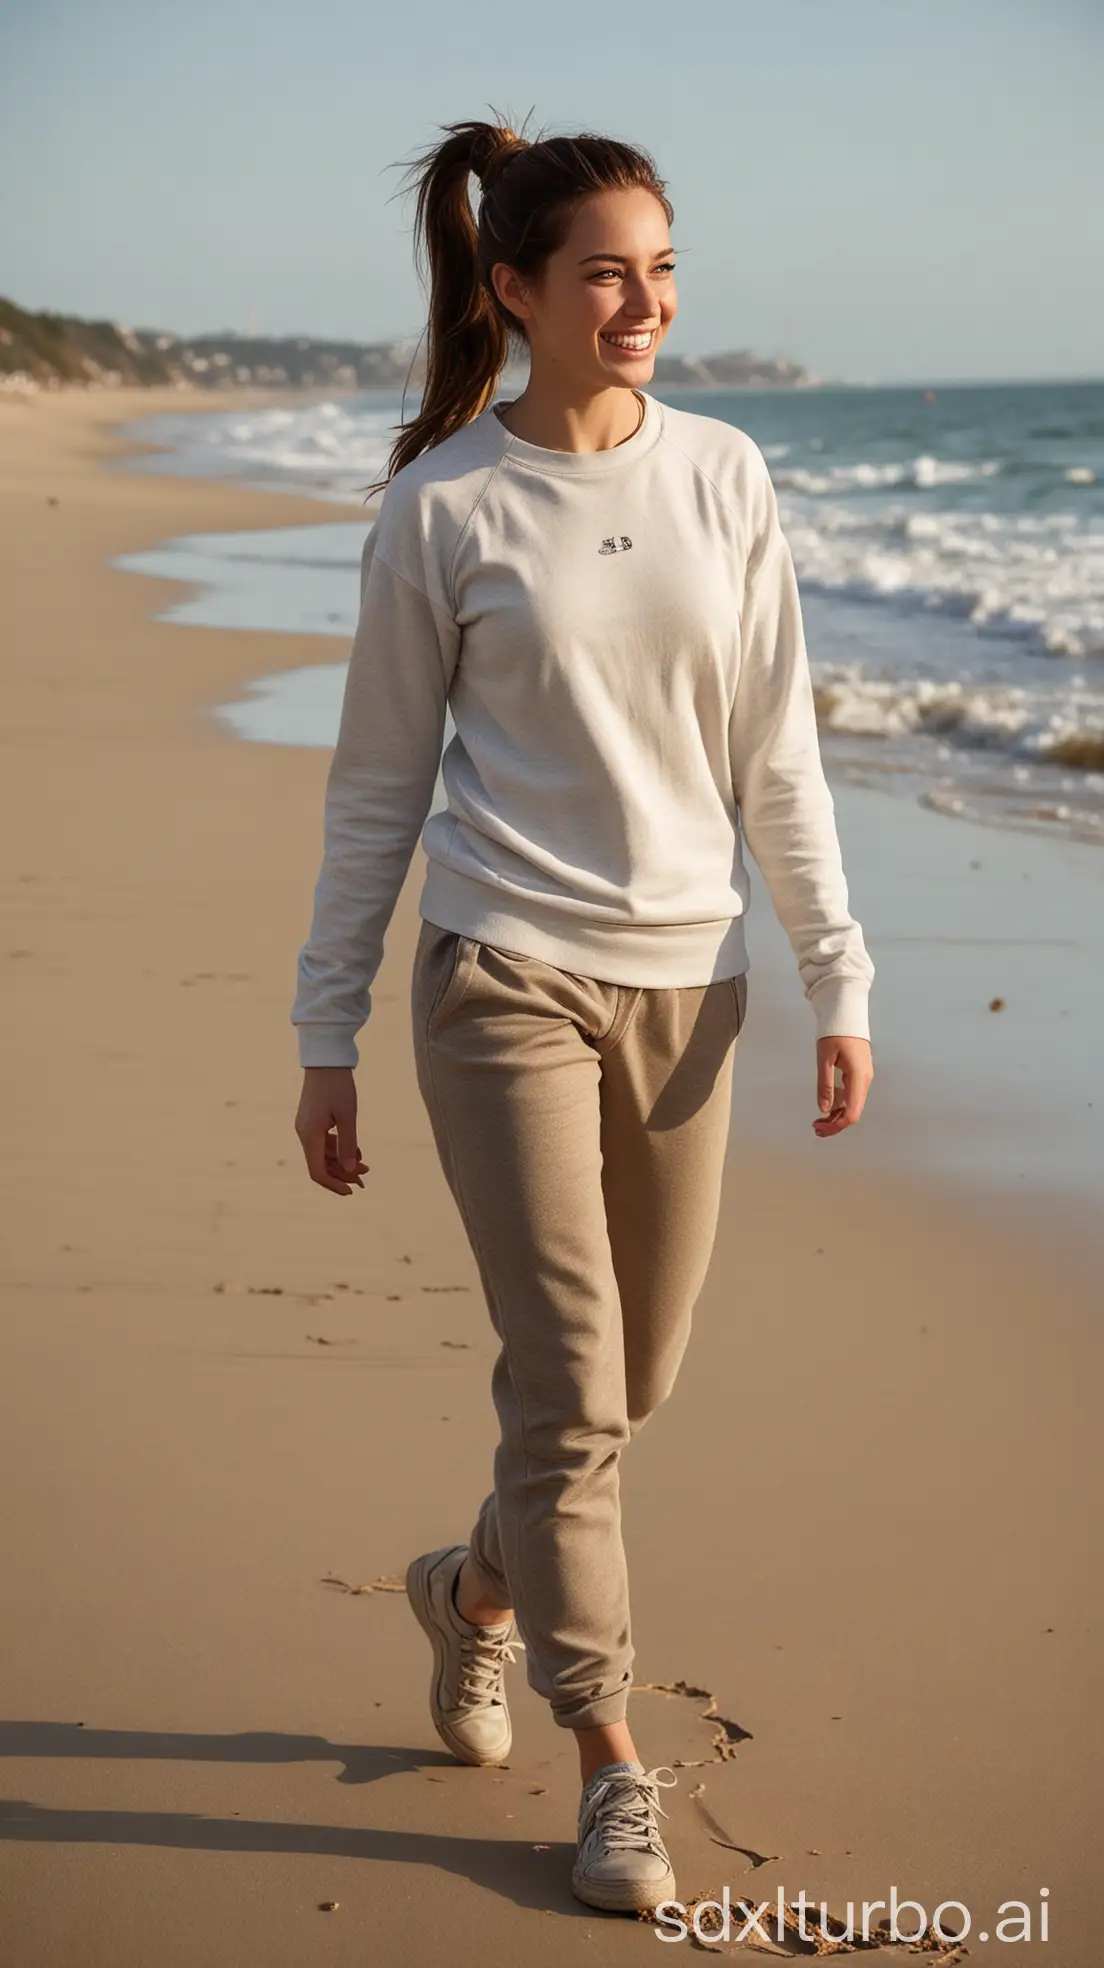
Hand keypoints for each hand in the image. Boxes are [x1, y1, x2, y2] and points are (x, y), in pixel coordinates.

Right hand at [295, 1066, 369, 1194]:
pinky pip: (324, 1142)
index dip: (334, 1185)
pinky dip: (339, 1149)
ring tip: (365, 1166)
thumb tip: (351, 1169)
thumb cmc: (338, 1085)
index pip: (317, 1171)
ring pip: (323, 1154)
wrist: (325, 1059)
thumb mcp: (348, 1116)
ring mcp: (307, 1126)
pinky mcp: (312, 1120)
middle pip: (321, 1164)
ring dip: (342, 1162)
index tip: (351, 1192)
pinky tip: (356, 1150)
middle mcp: (304, 1133)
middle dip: (342, 1174)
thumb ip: (349, 1144)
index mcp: (310, 1135)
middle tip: (365, 1180)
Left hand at [813, 1036, 872, 1138]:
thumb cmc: (835, 1032)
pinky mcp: (859, 1072)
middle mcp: (864, 1079)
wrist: (847, 1013)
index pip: (852, 1112)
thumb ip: (824, 1085)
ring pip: (853, 1104)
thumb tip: (823, 1109)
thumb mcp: (824, 1059)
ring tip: (818, 1119)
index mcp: (858, 1077)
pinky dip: (839, 1103)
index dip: (836, 1126)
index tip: (820, 1128)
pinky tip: (827, 1103)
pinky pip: (851, 1094)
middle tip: (815, 1127)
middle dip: (835, 1123)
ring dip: (836, 1114)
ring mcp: (863, 1076)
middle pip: (853, 1111)